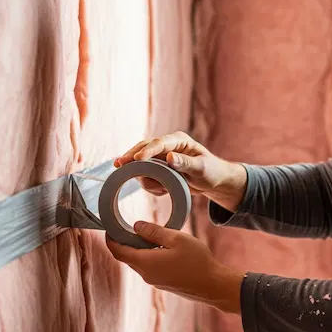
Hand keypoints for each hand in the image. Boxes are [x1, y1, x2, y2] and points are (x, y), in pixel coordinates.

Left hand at [106, 220, 244, 313]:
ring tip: (146, 235)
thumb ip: (154, 232)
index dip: (110, 240)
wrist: (213, 285)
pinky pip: (149, 268)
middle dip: (123, 243)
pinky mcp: (163, 283)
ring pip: (139, 263)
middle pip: (127, 257)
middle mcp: (146, 274)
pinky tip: (160, 248)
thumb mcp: (176, 238)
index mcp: (146, 262)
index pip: (118, 251)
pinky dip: (148, 257)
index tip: (109, 228)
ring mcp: (155, 281)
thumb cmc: (197, 260)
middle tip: (126, 227)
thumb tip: (136, 226)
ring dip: (137, 250)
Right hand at [115, 131, 246, 211]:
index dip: (146, 151)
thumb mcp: (202, 168)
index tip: (136, 159)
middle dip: (131, 157)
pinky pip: (147, 178)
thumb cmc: (211, 171)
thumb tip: (170, 157)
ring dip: (146, 178)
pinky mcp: (158, 169)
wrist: (213, 181)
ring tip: (161, 189)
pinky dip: (152, 186)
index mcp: (178, 141)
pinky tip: (163, 191)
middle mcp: (167, 147)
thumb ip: (186, 163)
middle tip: (118, 165)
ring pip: (142, 166)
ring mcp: (161, 158)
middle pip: (143, 149)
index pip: (159, 143)